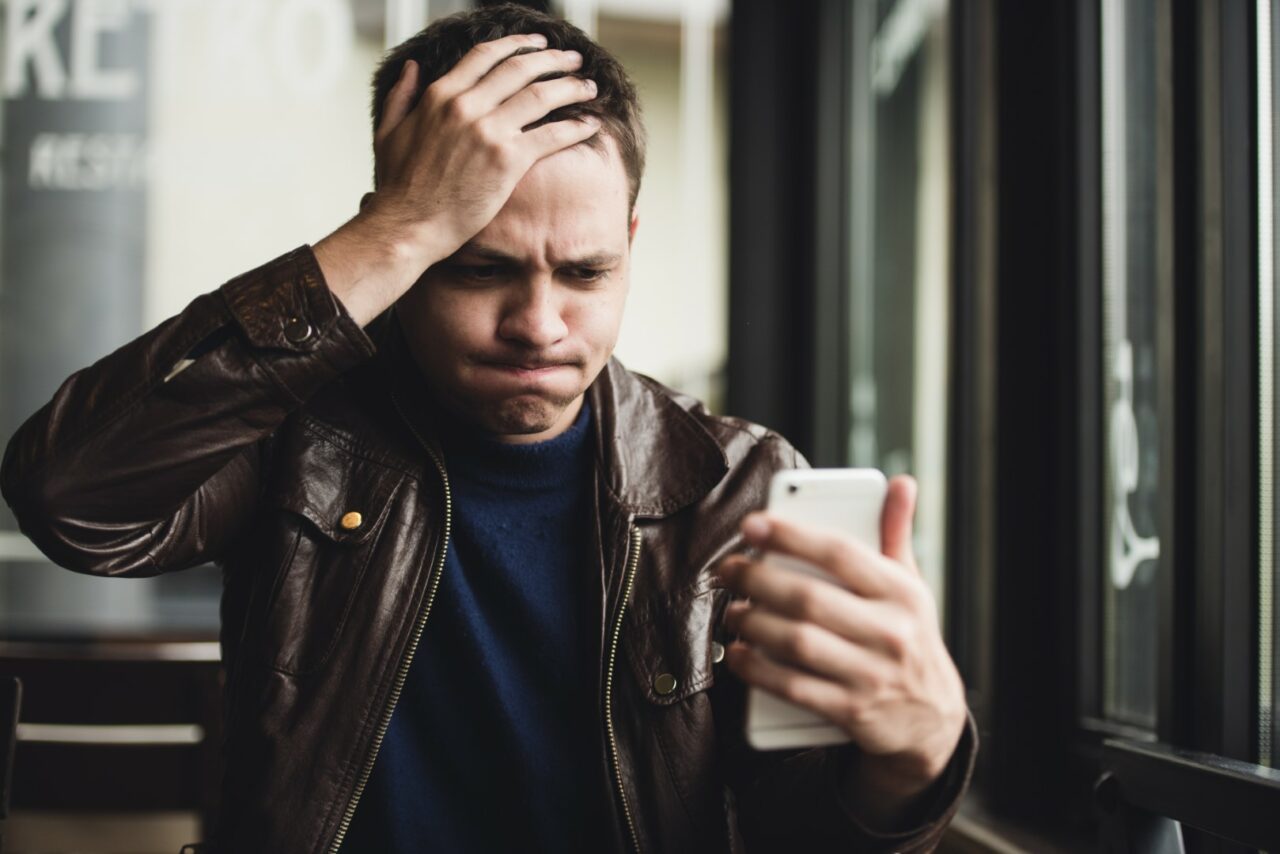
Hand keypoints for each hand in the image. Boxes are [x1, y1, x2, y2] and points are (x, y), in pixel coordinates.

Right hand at [316, 34, 600, 325]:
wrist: (408, 226)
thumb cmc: (397, 187)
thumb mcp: (389, 131)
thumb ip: (401, 96)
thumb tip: (412, 67)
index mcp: (440, 95)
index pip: (486, 56)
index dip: (517, 45)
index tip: (538, 45)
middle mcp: (466, 106)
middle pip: (520, 69)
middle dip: (553, 60)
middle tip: (573, 60)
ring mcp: (488, 131)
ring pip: (541, 96)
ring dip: (571, 88)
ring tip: (589, 88)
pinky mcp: (507, 160)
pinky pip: (551, 135)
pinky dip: (576, 127)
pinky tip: (590, 125)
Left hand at [714, 475, 966, 826]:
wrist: (933, 720)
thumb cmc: (910, 638)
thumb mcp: (913, 587)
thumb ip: (896, 534)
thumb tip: (901, 482)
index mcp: (902, 593)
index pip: (840, 553)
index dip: (791, 535)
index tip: (753, 525)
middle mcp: (890, 632)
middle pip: (807, 598)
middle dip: (756, 580)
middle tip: (729, 569)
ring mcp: (871, 675)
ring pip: (796, 642)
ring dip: (752, 623)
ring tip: (733, 611)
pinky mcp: (852, 712)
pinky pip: (792, 687)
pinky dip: (757, 669)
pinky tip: (738, 654)